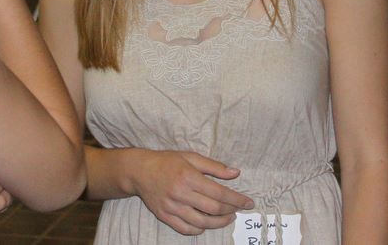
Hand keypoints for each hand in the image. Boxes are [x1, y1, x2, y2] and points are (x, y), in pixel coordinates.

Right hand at [131, 150, 253, 235]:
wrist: (139, 171)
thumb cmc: (166, 161)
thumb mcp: (190, 157)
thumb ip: (214, 166)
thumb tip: (236, 173)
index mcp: (189, 177)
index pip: (219, 192)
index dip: (237, 199)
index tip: (249, 202)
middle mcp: (181, 193)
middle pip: (213, 209)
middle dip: (230, 211)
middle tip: (238, 209)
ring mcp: (172, 207)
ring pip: (201, 223)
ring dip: (218, 223)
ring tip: (227, 218)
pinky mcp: (164, 216)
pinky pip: (185, 229)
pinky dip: (199, 230)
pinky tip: (205, 224)